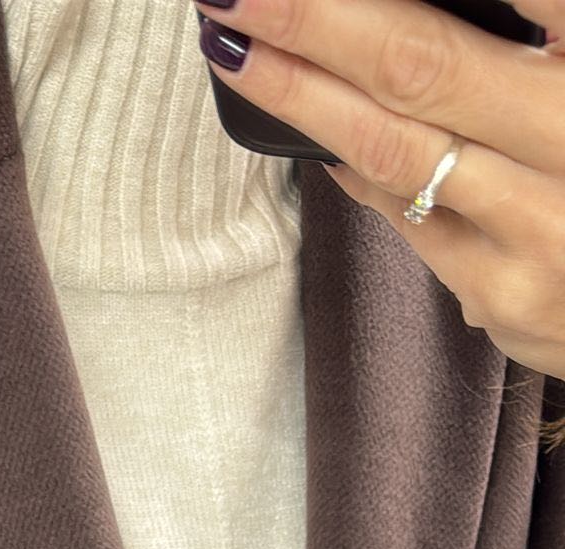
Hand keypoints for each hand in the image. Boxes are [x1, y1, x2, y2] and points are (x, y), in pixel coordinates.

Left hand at [193, 0, 564, 377]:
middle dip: (315, 22)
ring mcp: (540, 230)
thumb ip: (538, 30)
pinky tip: (308, 127)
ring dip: (299, 95)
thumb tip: (425, 4)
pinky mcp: (503, 295)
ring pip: (392, 150)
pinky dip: (353, 165)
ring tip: (237, 46)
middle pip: (421, 66)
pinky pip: (405, 215)